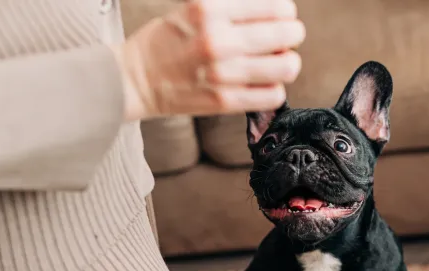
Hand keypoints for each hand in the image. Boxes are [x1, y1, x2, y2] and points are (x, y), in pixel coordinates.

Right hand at [114, 0, 304, 120]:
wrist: (136, 79)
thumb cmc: (168, 40)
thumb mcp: (195, 7)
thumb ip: (233, 8)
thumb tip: (275, 13)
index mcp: (209, 9)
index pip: (277, 7)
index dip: (286, 13)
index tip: (283, 18)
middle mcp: (218, 40)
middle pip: (287, 35)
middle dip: (292, 36)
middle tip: (287, 40)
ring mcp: (222, 74)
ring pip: (286, 68)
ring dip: (288, 64)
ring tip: (278, 63)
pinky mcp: (224, 102)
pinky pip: (273, 96)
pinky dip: (275, 89)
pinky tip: (263, 84)